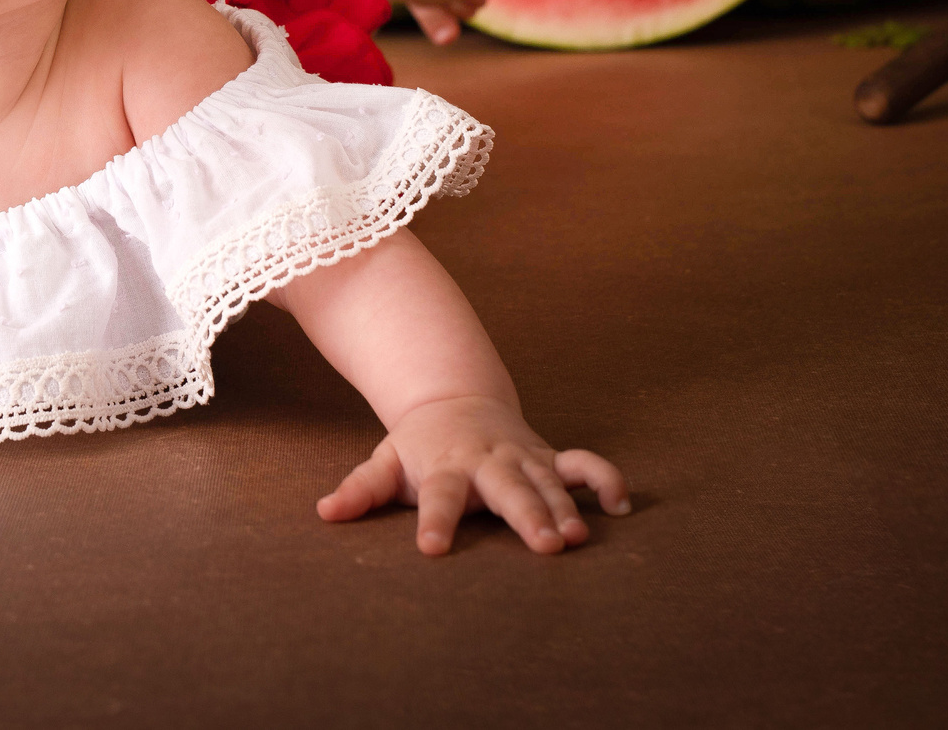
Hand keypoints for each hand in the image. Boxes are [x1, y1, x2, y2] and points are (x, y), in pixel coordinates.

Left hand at [318, 394, 628, 555]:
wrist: (453, 398)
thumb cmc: (417, 446)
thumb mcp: (384, 462)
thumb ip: (360, 489)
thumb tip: (324, 513)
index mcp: (445, 466)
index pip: (438, 497)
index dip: (435, 521)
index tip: (432, 549)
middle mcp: (487, 462)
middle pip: (508, 489)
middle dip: (528, 516)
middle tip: (546, 547)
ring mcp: (522, 456)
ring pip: (549, 481)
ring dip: (567, 507)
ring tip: (580, 537)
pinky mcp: (547, 454)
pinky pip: (582, 463)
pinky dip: (604, 478)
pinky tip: (623, 505)